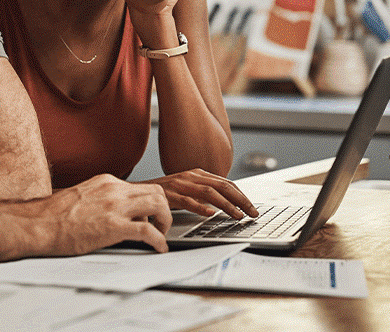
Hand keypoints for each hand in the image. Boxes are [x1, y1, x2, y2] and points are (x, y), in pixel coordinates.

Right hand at [44, 174, 171, 253]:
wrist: (37, 224)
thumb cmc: (52, 216)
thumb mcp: (82, 197)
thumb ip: (102, 200)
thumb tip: (114, 213)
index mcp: (106, 182)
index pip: (142, 187)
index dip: (151, 203)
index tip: (152, 215)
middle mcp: (113, 190)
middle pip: (157, 191)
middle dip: (164, 209)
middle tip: (161, 225)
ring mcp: (114, 207)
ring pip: (158, 204)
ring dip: (165, 222)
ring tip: (161, 235)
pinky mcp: (112, 226)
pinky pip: (148, 231)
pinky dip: (159, 241)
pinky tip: (159, 248)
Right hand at [140, 169, 258, 218]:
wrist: (136, 191)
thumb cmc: (163, 193)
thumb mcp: (186, 189)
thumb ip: (202, 193)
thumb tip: (223, 204)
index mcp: (197, 174)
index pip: (226, 183)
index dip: (241, 195)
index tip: (252, 207)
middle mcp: (191, 176)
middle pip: (223, 186)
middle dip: (241, 200)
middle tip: (252, 213)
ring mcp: (180, 184)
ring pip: (209, 193)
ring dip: (227, 205)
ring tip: (237, 216)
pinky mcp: (169, 195)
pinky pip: (187, 201)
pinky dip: (200, 207)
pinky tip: (210, 214)